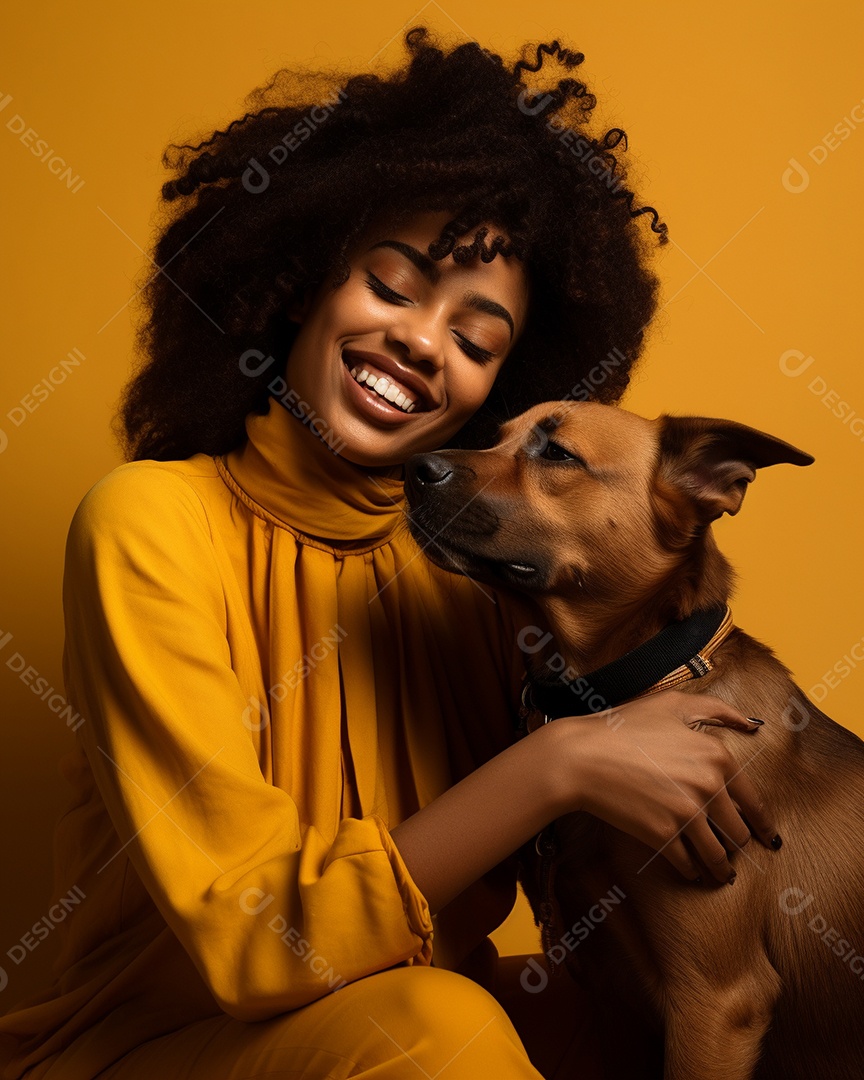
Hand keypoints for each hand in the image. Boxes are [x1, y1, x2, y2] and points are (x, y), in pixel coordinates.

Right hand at [550, 690, 778, 883]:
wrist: (581, 756)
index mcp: (718, 756)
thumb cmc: (624, 726)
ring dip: (722, 868)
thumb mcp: (673, 704)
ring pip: (718, 855)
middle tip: (736, 852)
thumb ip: (718, 710)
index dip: (764, 823)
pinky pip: (688, 863)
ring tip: (721, 875)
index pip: (754, 802)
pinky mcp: (662, 835)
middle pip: (739, 833)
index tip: (769, 837)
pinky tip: (691, 872)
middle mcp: (710, 787)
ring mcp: (687, 814)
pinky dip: (692, 872)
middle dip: (740, 845)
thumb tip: (753, 724)